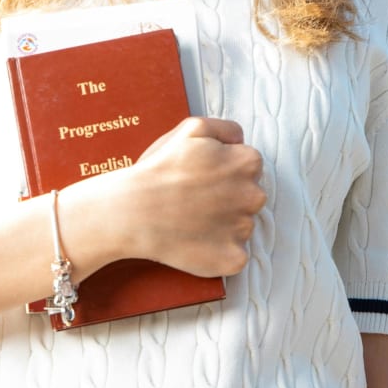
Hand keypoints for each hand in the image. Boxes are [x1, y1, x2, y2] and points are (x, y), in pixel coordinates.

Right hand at [83, 117, 265, 278]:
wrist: (133, 211)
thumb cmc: (160, 169)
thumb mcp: (192, 128)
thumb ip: (226, 129)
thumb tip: (241, 142)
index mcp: (248, 162)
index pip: (249, 166)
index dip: (226, 170)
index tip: (204, 177)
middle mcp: (254, 196)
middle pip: (250, 197)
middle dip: (230, 197)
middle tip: (196, 199)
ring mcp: (244, 230)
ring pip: (242, 226)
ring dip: (224, 225)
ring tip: (192, 221)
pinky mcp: (234, 259)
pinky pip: (235, 255)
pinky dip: (219, 252)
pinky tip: (196, 242)